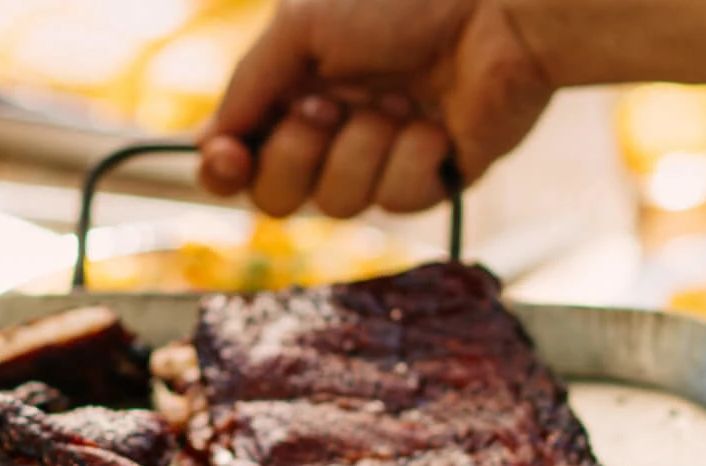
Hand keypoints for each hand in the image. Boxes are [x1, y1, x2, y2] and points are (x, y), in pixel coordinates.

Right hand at [197, 0, 555, 216]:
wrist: (496, 9)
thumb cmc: (400, 0)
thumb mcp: (303, 26)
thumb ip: (250, 84)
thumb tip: (208, 140)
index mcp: (296, 90)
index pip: (240, 158)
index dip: (225, 169)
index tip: (227, 158)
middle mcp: (333, 132)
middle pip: (277, 197)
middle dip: (297, 155)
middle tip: (332, 107)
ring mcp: (380, 160)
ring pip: (337, 205)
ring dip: (363, 148)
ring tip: (400, 102)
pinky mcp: (430, 181)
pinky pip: (395, 203)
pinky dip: (412, 159)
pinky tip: (436, 123)